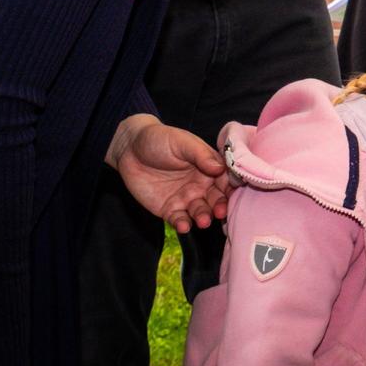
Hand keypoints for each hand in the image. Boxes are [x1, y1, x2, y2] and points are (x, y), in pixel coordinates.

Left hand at [108, 114, 231, 232]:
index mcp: (209, 167)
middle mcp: (201, 185)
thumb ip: (201, 155)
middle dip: (221, 207)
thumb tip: (220, 168)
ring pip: (200, 212)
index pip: (226, 179)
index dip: (232, 187)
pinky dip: (183, 225)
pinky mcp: (169, 209)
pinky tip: (184, 226)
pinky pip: (179, 220)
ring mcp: (185, 199)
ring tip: (203, 221)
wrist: (129, 149)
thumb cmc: (160, 139)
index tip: (235, 194)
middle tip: (220, 212)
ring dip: (204, 217)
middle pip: (217, 199)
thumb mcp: (182, 142)